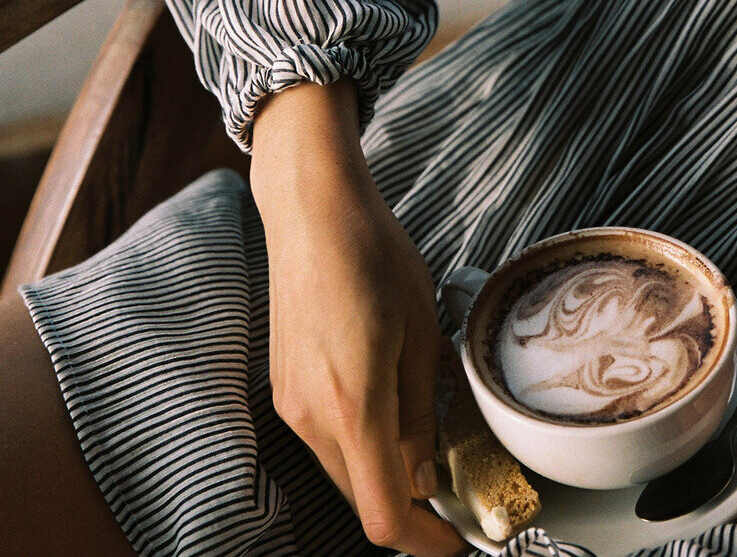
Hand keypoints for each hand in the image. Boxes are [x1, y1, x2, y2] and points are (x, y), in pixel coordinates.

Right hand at [252, 81, 463, 556]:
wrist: (313, 211)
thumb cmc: (372, 256)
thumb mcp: (422, 335)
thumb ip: (421, 414)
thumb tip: (426, 474)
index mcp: (353, 406)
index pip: (382, 514)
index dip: (423, 541)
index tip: (454, 541)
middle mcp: (309, 415)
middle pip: (359, 497)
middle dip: (408, 507)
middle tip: (453, 495)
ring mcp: (289, 402)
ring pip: (341, 469)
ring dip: (381, 473)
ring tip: (425, 442)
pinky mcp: (282, 386)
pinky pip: (324, 438)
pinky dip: (359, 443)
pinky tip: (388, 409)